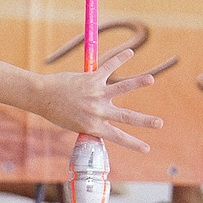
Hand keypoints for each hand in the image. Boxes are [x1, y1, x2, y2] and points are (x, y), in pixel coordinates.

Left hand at [32, 45, 162, 151]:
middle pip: (127, 117)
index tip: (147, 149)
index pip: (118, 137)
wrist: (42, 97)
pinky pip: (109, 67)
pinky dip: (120, 59)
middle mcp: (97, 112)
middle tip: (159, 123)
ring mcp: (95, 94)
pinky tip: (130, 52)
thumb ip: (92, 125)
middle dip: (145, 121)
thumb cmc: (58, 112)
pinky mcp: (91, 79)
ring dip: (137, 83)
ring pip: (121, 88)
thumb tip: (102, 128)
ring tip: (150, 80)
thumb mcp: (76, 125)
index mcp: (94, 126)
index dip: (134, 144)